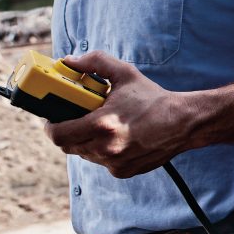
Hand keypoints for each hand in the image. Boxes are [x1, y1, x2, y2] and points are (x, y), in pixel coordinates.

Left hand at [45, 51, 201, 177]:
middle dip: (66, 132)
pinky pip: (101, 162)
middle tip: (74, 119)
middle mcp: (106, 148)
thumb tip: (69, 61)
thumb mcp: (125, 74)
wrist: (183, 123)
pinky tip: (117, 138)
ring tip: (101, 126)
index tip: (53, 117)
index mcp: (102, 125)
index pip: (57, 134)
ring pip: (84, 154)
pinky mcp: (123, 171)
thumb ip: (95, 63)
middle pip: (67, 146)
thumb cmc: (153, 99)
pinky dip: (103, 151)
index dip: (50, 125)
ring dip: (85, 141)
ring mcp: (114, 162)